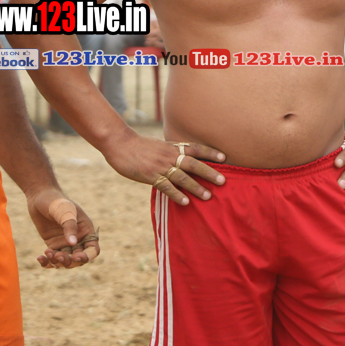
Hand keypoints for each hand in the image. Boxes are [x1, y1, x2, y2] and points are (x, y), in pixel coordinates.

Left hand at [26, 187, 99, 268]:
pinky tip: (40, 258)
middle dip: (69, 261)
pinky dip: (47, 262)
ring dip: (57, 262)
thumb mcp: (65, 211)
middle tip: (57, 256)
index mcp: (86, 230)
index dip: (87, 256)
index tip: (76, 257)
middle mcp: (77, 239)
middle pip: (78, 258)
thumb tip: (73, 243)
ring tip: (47, 254)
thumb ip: (69, 226)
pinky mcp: (52, 244)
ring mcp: (64, 242)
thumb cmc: (57, 201)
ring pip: (65, 260)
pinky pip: (52, 258)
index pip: (92, 249)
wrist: (40, 196)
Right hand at [103, 132, 225, 205]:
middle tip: (223, 181)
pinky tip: (185, 202)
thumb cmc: (139, 145)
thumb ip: (171, 151)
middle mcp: (169, 155)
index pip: (195, 148)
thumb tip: (182, 158)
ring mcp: (160, 166)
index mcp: (172, 146)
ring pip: (182, 177)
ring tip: (208, 196)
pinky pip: (166, 187)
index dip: (210, 152)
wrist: (119, 143)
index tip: (224, 157)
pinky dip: (176, 194)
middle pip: (194, 164)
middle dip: (209, 172)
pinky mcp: (150, 176)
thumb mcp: (159, 145)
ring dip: (196, 187)